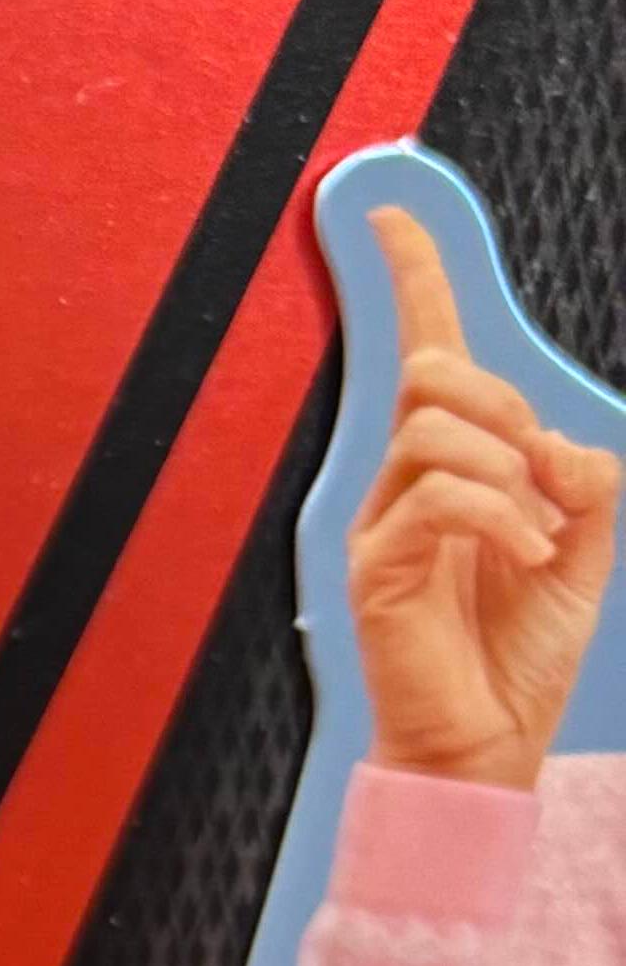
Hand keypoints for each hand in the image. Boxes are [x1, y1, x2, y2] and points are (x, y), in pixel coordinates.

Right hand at [349, 205, 620, 790]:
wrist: (484, 751)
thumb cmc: (520, 657)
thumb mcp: (588, 552)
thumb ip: (585, 483)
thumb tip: (558, 443)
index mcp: (451, 471)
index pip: (427, 354)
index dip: (413, 280)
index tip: (393, 214)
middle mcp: (403, 486)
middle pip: (436, 376)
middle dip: (508, 405)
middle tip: (548, 476)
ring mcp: (383, 525)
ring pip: (437, 430)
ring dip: (512, 472)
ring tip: (540, 537)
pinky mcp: (375, 569)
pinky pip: (438, 499)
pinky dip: (502, 519)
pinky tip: (529, 558)